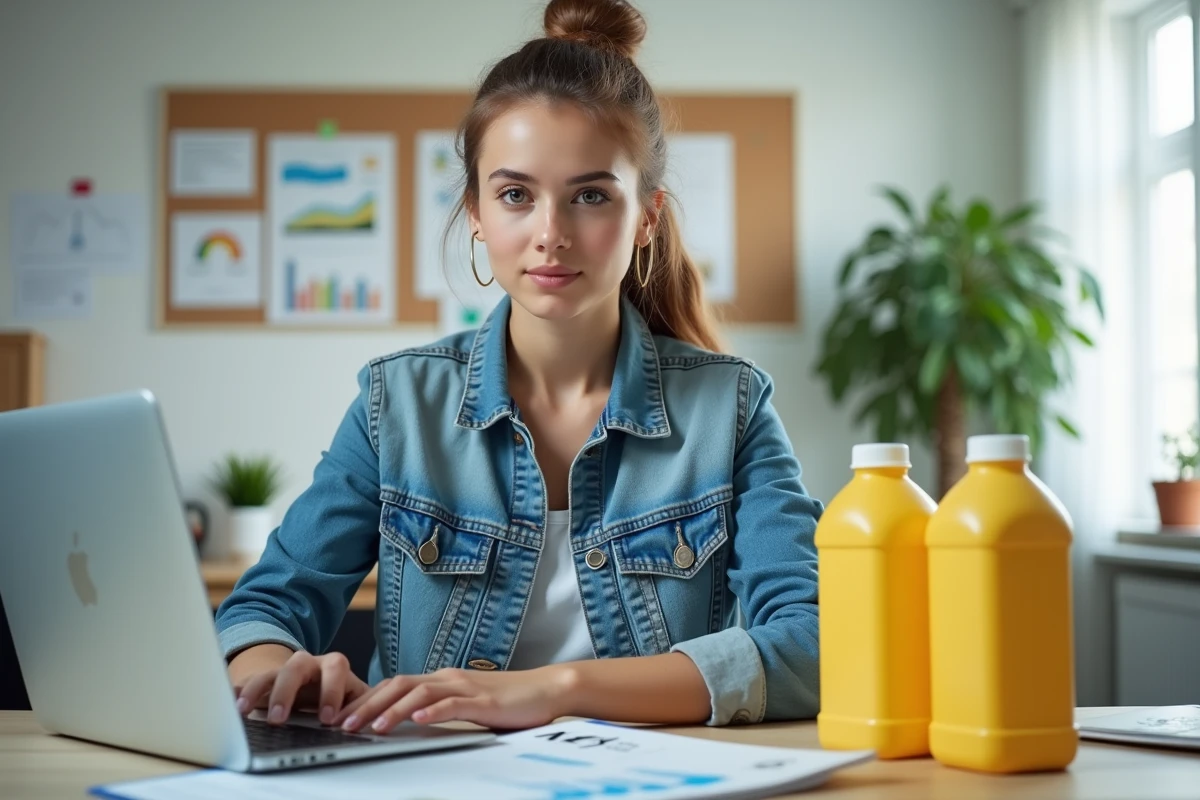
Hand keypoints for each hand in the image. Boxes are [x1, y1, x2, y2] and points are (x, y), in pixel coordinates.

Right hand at [234, 650, 369, 726]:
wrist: (313, 681)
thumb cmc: (337, 694)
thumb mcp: (352, 698)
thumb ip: (359, 706)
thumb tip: (369, 722)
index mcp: (333, 666)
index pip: (335, 669)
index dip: (331, 692)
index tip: (328, 719)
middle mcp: (306, 664)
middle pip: (296, 667)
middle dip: (287, 692)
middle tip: (279, 719)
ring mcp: (281, 671)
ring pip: (267, 674)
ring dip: (256, 692)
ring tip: (242, 711)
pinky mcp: (261, 682)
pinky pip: (245, 682)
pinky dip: (235, 692)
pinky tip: (224, 701)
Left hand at [335, 665, 575, 732]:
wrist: (546, 690)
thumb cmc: (508, 701)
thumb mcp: (467, 704)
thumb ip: (441, 709)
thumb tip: (411, 723)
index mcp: (442, 680)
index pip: (396, 686)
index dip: (367, 699)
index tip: (344, 717)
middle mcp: (448, 678)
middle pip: (399, 686)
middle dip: (368, 704)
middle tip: (343, 723)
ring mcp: (465, 687)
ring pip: (419, 693)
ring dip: (392, 709)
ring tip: (371, 726)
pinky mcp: (482, 700)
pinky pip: (452, 704)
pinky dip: (432, 711)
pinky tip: (417, 720)